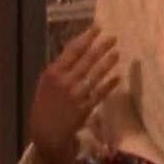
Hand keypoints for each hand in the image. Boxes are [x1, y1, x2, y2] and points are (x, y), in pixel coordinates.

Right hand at [28, 26, 120, 163]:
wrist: (46, 134)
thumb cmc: (45, 107)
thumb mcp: (46, 85)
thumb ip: (59, 70)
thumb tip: (75, 52)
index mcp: (52, 73)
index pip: (71, 50)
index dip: (86, 38)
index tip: (97, 28)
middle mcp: (64, 81)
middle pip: (86, 59)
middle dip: (100, 47)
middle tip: (113, 37)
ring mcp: (75, 95)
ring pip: (94, 75)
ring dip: (107, 63)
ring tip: (117, 53)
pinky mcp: (84, 108)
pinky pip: (99, 94)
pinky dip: (109, 85)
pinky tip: (118, 77)